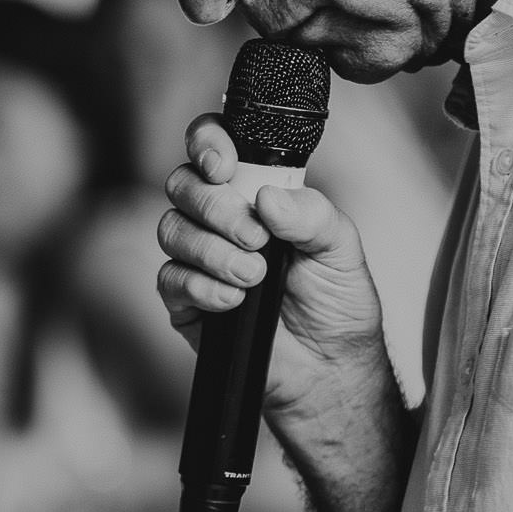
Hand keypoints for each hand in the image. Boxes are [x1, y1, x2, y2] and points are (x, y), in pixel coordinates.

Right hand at [157, 115, 387, 416]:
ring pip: (171, 230)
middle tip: (257, 238)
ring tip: (254, 277)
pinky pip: (170, 279)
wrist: (328, 368)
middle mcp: (219, 220)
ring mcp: (198, 258)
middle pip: (182, 184)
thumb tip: (267, 197)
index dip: (207, 144)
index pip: (214, 147)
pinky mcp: (184, 300)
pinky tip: (235, 301)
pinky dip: (202, 287)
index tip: (223, 166)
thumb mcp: (342, 248)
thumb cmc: (336, 303)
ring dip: (213, 251)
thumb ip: (312, 213)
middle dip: (215, 207)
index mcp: (256, 193)